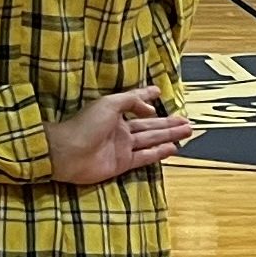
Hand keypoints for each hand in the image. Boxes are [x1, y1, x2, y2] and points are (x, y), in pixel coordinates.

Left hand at [50, 86, 192, 184]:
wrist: (68, 153)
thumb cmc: (85, 124)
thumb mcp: (109, 104)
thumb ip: (130, 101)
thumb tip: (151, 107)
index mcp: (115, 113)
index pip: (136, 104)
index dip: (147, 98)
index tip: (159, 93)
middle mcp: (121, 130)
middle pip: (150, 125)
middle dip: (168, 123)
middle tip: (187, 122)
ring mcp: (122, 148)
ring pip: (151, 140)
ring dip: (169, 136)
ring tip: (187, 132)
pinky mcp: (123, 164)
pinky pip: (145, 157)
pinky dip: (159, 153)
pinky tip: (172, 149)